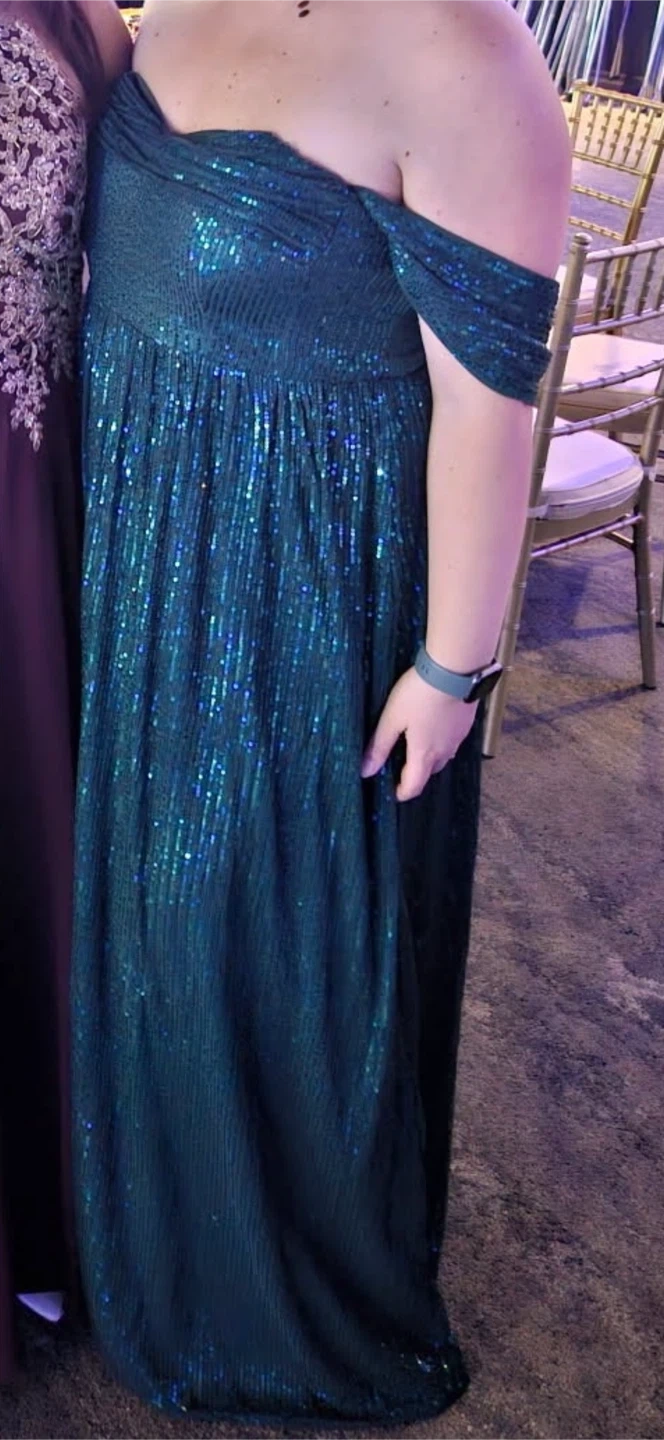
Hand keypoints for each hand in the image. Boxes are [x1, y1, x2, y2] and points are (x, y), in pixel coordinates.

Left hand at [361, 667, 477, 801]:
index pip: (414, 786)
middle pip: (428, 773)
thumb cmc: (420, 693)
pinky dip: (440, 741)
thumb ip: (380, 746)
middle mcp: (445, 751)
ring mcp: (458, 737)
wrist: (456, 670)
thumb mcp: (392, 718)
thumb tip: (366, 771)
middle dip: (414, 774)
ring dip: (428, 757)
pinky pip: (451, 741)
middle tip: (399, 763)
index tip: (391, 790)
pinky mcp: (466, 723)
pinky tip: (432, 725)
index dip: (401, 792)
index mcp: (424, 754)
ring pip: (442, 757)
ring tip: (414, 743)